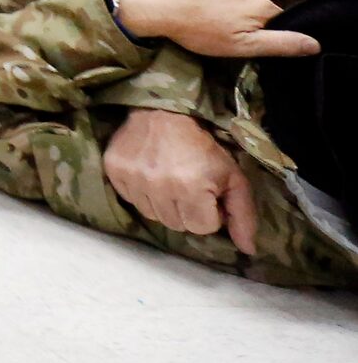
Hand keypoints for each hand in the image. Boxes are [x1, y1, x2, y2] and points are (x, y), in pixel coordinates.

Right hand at [102, 107, 260, 254]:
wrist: (163, 112)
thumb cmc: (203, 145)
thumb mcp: (234, 177)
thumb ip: (244, 216)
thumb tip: (248, 250)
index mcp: (191, 188)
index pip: (202, 228)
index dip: (210, 212)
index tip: (208, 193)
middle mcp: (158, 187)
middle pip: (177, 225)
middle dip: (188, 211)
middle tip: (190, 188)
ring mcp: (133, 179)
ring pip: (153, 216)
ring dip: (165, 204)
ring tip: (170, 182)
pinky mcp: (114, 172)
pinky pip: (132, 201)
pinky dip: (143, 194)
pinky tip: (150, 176)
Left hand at [109, 0, 320, 58]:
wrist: (155, 6)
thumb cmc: (200, 31)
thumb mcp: (243, 45)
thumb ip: (280, 43)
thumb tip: (315, 43)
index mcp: (259, 4)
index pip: (275, 17)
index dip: (265, 30)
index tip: (249, 39)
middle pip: (252, 4)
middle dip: (243, 16)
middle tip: (223, 31)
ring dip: (223, 3)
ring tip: (203, 17)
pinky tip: (190, 2)